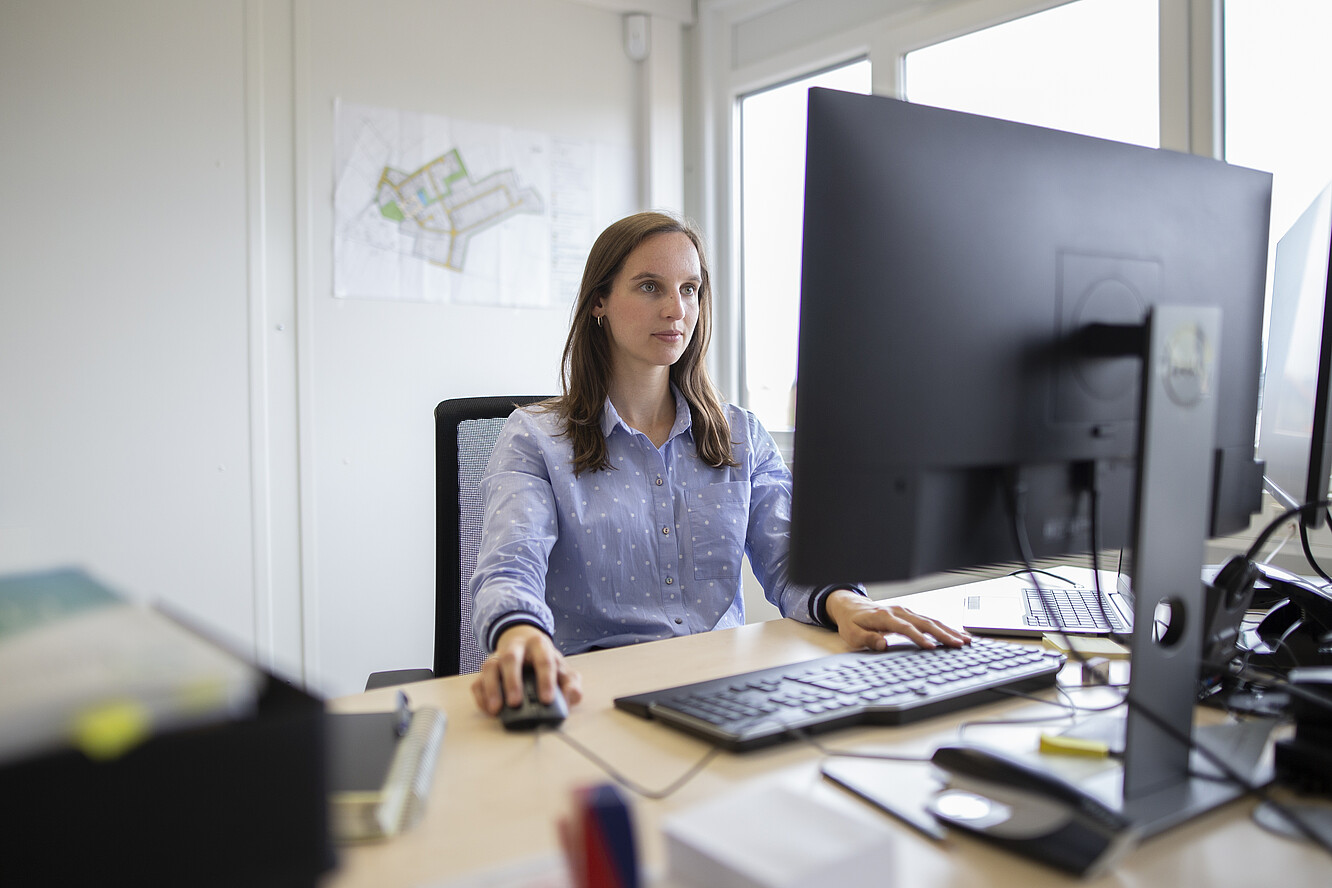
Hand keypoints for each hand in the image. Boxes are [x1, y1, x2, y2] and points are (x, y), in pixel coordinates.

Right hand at [470, 623, 583, 716]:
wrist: (526, 645)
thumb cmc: (545, 661)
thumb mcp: (562, 669)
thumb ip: (571, 683)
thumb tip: (571, 696)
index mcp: (539, 645)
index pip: (544, 660)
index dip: (545, 680)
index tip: (546, 700)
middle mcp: (516, 647)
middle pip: (511, 658)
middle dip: (512, 681)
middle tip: (516, 703)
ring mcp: (498, 657)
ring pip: (490, 667)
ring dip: (492, 688)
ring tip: (496, 709)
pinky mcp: (487, 670)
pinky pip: (478, 680)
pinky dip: (481, 696)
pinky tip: (489, 709)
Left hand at [825, 589, 970, 651]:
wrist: (852, 607)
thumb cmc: (853, 623)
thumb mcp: (852, 634)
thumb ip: (867, 639)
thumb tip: (883, 645)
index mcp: (884, 617)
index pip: (905, 628)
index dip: (919, 637)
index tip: (932, 647)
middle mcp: (898, 612)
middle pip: (924, 622)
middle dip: (943, 634)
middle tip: (959, 644)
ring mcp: (906, 612)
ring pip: (931, 620)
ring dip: (949, 630)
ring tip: (966, 640)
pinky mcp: (910, 615)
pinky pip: (930, 621)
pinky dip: (944, 628)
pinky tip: (956, 635)